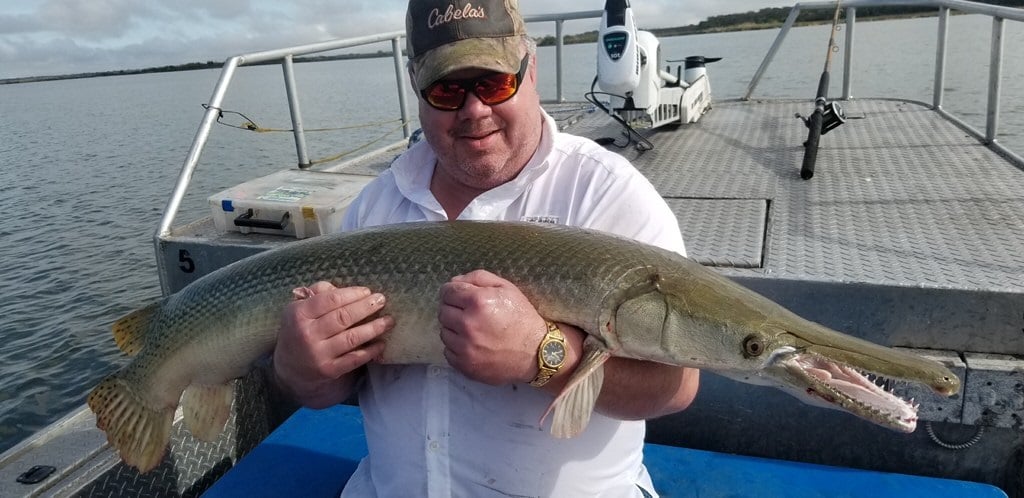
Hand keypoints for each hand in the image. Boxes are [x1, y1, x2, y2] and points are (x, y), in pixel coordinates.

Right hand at [272, 281, 392, 407]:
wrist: (290, 369)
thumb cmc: (300, 331)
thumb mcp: (300, 309)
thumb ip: (318, 294)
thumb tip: (343, 288)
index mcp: (298, 314)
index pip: (330, 299)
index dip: (352, 294)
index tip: (367, 291)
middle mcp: (306, 334)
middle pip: (343, 317)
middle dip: (366, 307)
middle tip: (382, 300)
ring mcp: (318, 354)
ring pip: (352, 338)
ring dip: (374, 328)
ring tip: (389, 320)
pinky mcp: (328, 371)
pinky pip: (354, 359)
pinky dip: (371, 351)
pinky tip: (382, 343)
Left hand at [438, 270, 546, 384]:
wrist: (536, 353)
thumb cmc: (521, 317)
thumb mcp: (506, 288)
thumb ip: (478, 278)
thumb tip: (454, 281)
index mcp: (477, 302)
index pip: (447, 291)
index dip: (453, 291)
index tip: (460, 296)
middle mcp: (467, 324)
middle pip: (443, 311)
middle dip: (453, 309)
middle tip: (469, 313)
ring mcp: (464, 348)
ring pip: (444, 332)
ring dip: (454, 329)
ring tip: (472, 329)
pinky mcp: (464, 365)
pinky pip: (448, 351)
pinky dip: (456, 347)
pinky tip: (472, 344)